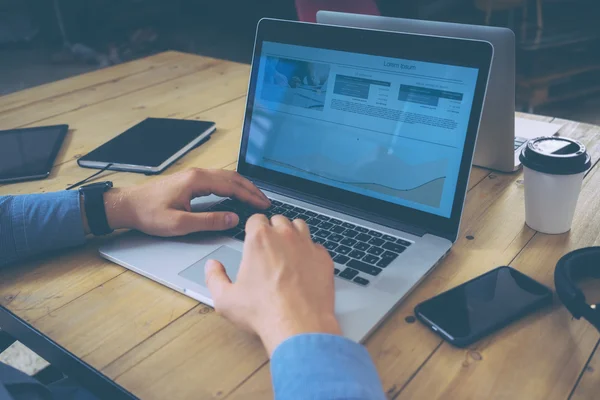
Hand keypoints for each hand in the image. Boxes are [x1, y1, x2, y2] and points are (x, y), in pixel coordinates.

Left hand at [86, 168, 269, 235]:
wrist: (127, 205)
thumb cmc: (148, 214)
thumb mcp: (180, 224)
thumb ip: (209, 221)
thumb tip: (233, 218)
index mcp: (196, 181)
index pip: (232, 186)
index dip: (250, 196)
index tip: (263, 205)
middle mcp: (197, 174)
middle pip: (232, 177)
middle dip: (251, 189)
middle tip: (265, 201)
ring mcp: (193, 175)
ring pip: (225, 176)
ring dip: (242, 186)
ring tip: (255, 197)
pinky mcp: (189, 180)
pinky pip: (217, 179)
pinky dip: (231, 185)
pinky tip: (235, 192)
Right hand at [204, 214, 341, 355]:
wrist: (299, 326)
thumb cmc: (265, 312)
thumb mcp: (226, 299)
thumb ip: (214, 278)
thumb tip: (212, 267)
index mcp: (260, 239)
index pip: (256, 219)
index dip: (253, 227)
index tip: (253, 237)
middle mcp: (285, 236)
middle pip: (279, 219)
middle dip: (273, 229)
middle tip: (269, 246)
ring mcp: (307, 245)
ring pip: (300, 226)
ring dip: (293, 233)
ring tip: (287, 249)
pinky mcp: (324, 258)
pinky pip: (317, 246)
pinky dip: (310, 251)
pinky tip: (305, 265)